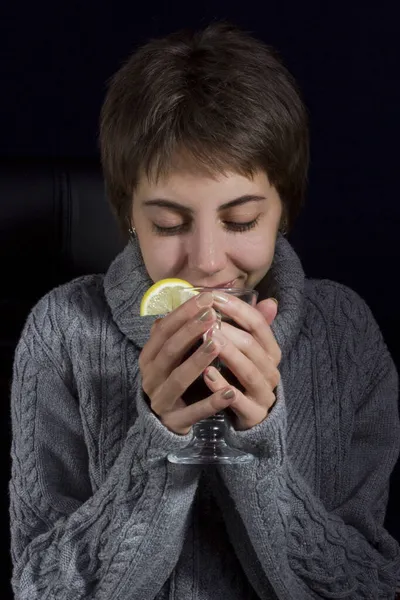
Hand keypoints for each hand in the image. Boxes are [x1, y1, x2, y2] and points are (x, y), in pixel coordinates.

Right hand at [139, 292, 235, 434]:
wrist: (166, 420)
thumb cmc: (176, 376)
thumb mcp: (179, 353)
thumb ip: (191, 329)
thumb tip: (207, 295)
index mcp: (150, 356)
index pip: (163, 330)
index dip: (183, 313)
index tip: (206, 298)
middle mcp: (150, 376)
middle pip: (169, 350)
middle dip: (190, 331)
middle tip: (212, 315)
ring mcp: (160, 399)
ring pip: (178, 378)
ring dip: (198, 361)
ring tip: (218, 345)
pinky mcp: (174, 421)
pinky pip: (193, 412)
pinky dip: (211, 402)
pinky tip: (230, 392)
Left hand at [203, 293, 280, 430]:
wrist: (252, 418)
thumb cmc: (243, 377)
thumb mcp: (247, 350)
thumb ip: (250, 326)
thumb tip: (267, 300)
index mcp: (271, 351)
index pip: (258, 324)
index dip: (238, 308)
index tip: (214, 296)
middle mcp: (271, 370)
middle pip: (253, 346)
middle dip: (230, 331)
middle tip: (206, 320)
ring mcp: (264, 393)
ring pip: (248, 371)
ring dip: (228, 354)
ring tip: (208, 340)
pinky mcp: (254, 414)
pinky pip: (238, 400)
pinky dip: (222, 386)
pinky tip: (206, 375)